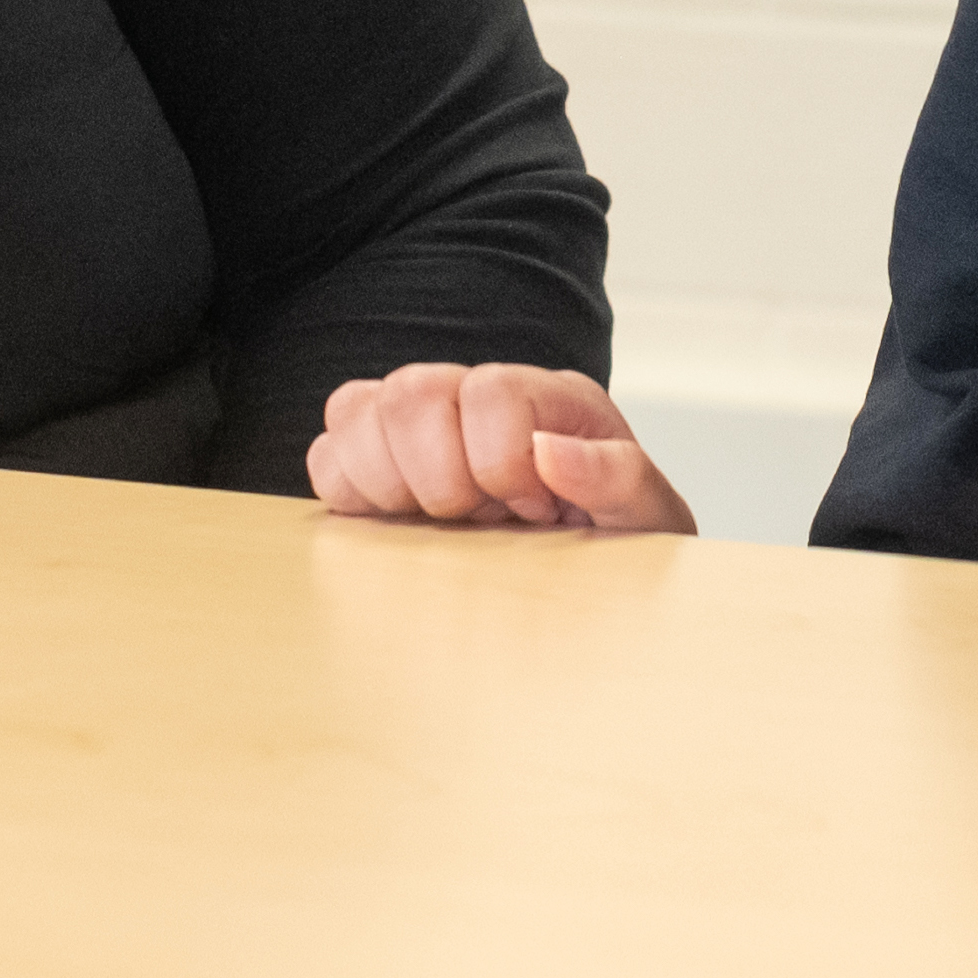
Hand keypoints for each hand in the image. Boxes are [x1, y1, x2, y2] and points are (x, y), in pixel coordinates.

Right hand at [307, 363, 693, 533]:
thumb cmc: (623, 548)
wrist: (599, 588)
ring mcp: (422, 430)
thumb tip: (552, 452)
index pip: (492, 390)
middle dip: (438, 474)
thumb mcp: (651, 520)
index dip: (501, 459)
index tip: (531, 509)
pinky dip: (349, 492)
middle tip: (475, 519)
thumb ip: (620, 478)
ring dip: (388, 482)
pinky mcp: (377, 470)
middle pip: (412, 391)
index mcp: (548, 400)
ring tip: (434, 524)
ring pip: (355, 409)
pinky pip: (327, 456)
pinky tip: (398, 528)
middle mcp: (476, 399)